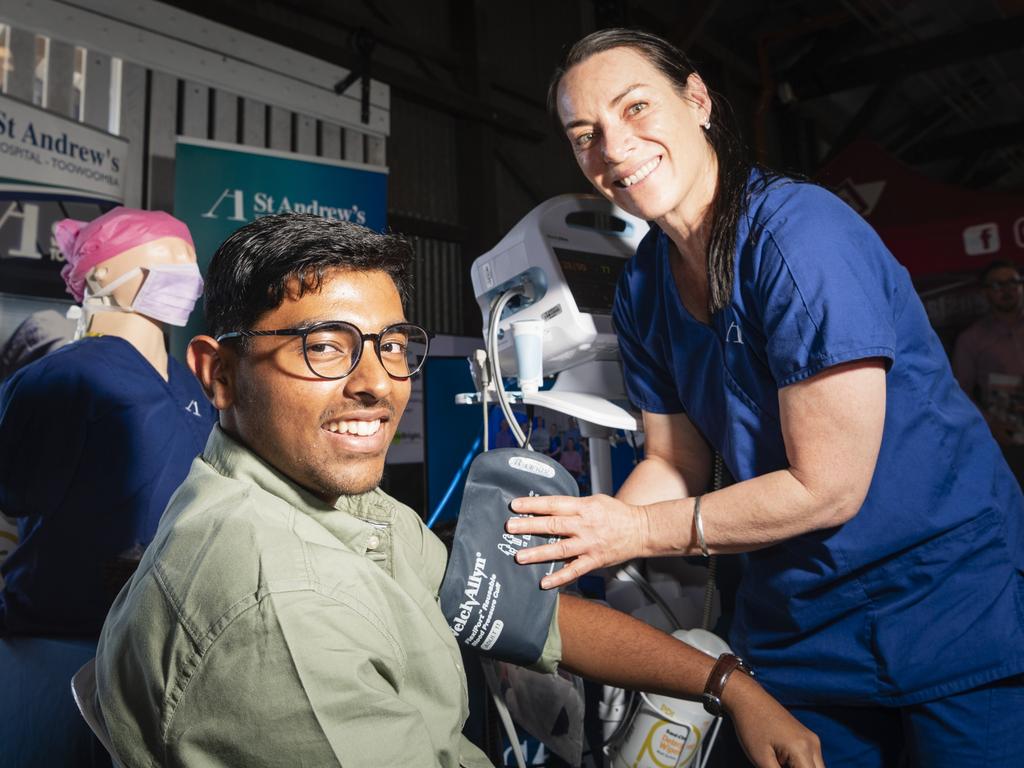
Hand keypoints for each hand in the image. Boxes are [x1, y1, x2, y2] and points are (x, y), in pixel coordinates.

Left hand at [506, 494, 649, 588]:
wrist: (642, 530)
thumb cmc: (617, 514)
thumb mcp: (594, 501)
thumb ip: (572, 505)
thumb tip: (549, 507)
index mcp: (584, 507)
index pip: (554, 504)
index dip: (533, 504)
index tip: (515, 506)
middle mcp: (585, 525)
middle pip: (553, 525)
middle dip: (529, 526)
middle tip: (510, 528)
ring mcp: (589, 544)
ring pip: (560, 548)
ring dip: (538, 553)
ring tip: (520, 556)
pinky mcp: (594, 560)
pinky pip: (574, 570)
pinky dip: (559, 577)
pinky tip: (544, 582)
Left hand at [726, 675, 825, 767]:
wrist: (748, 699)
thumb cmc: (751, 726)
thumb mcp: (761, 759)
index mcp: (802, 750)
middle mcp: (812, 744)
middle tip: (777, 766)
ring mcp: (811, 739)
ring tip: (778, 762)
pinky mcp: (807, 737)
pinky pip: (811, 760)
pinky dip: (801, 766)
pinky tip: (782, 763)